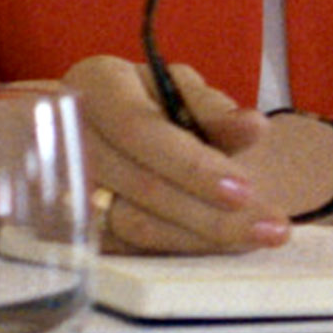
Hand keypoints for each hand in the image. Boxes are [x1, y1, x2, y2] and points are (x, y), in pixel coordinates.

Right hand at [61, 54, 290, 253]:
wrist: (93, 123)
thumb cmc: (144, 98)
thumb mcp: (178, 87)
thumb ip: (213, 108)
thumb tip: (252, 127)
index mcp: (96, 85)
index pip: (141, 132)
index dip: (192, 166)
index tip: (244, 191)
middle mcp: (69, 136)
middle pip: (141, 186)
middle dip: (210, 213)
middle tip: (269, 228)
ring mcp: (62, 184)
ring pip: (134, 224)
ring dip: (201, 238)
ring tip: (258, 238)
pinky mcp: (71, 223)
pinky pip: (128, 245)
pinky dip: (179, 247)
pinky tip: (222, 246)